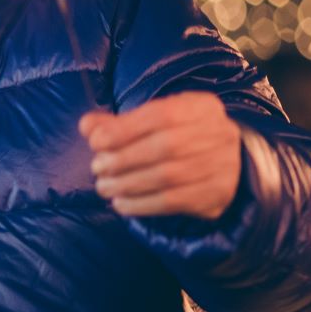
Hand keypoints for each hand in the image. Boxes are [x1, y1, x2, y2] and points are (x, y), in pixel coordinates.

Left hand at [81, 93, 242, 220]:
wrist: (224, 161)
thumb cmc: (177, 135)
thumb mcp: (151, 120)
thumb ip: (118, 123)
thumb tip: (87, 126)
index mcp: (200, 107)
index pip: (160, 115)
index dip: (124, 130)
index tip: (96, 142)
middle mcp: (219, 132)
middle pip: (166, 147)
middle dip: (123, 159)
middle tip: (97, 168)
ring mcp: (223, 165)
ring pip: (169, 176)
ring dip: (128, 184)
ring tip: (104, 187)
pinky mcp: (218, 194)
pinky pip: (175, 202)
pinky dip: (142, 204)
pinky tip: (121, 203)